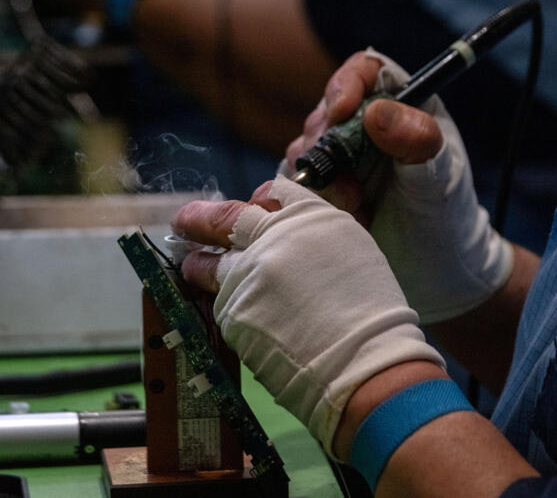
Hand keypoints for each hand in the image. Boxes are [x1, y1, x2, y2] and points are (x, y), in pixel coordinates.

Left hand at [172, 176, 444, 455]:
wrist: (364, 363)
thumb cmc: (372, 312)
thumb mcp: (350, 250)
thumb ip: (312, 235)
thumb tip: (284, 236)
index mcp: (309, 216)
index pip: (270, 192)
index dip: (256, 202)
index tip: (247, 211)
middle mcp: (272, 236)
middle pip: (222, 218)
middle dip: (198, 219)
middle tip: (184, 221)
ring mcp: (247, 273)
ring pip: (207, 265)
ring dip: (198, 266)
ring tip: (193, 267)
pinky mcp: (232, 311)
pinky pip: (222, 304)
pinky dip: (228, 308)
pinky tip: (242, 320)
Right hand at [284, 49, 513, 322]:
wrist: (435, 277)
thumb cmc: (447, 219)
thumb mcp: (439, 178)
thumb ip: (416, 140)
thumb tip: (374, 112)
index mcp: (402, 106)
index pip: (365, 72)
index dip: (346, 84)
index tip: (339, 113)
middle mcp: (364, 128)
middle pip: (325, 113)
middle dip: (328, 145)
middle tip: (351, 185)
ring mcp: (339, 161)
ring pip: (304, 149)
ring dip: (320, 180)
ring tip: (353, 209)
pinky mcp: (319, 193)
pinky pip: (293, 185)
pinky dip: (305, 201)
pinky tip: (333, 220)